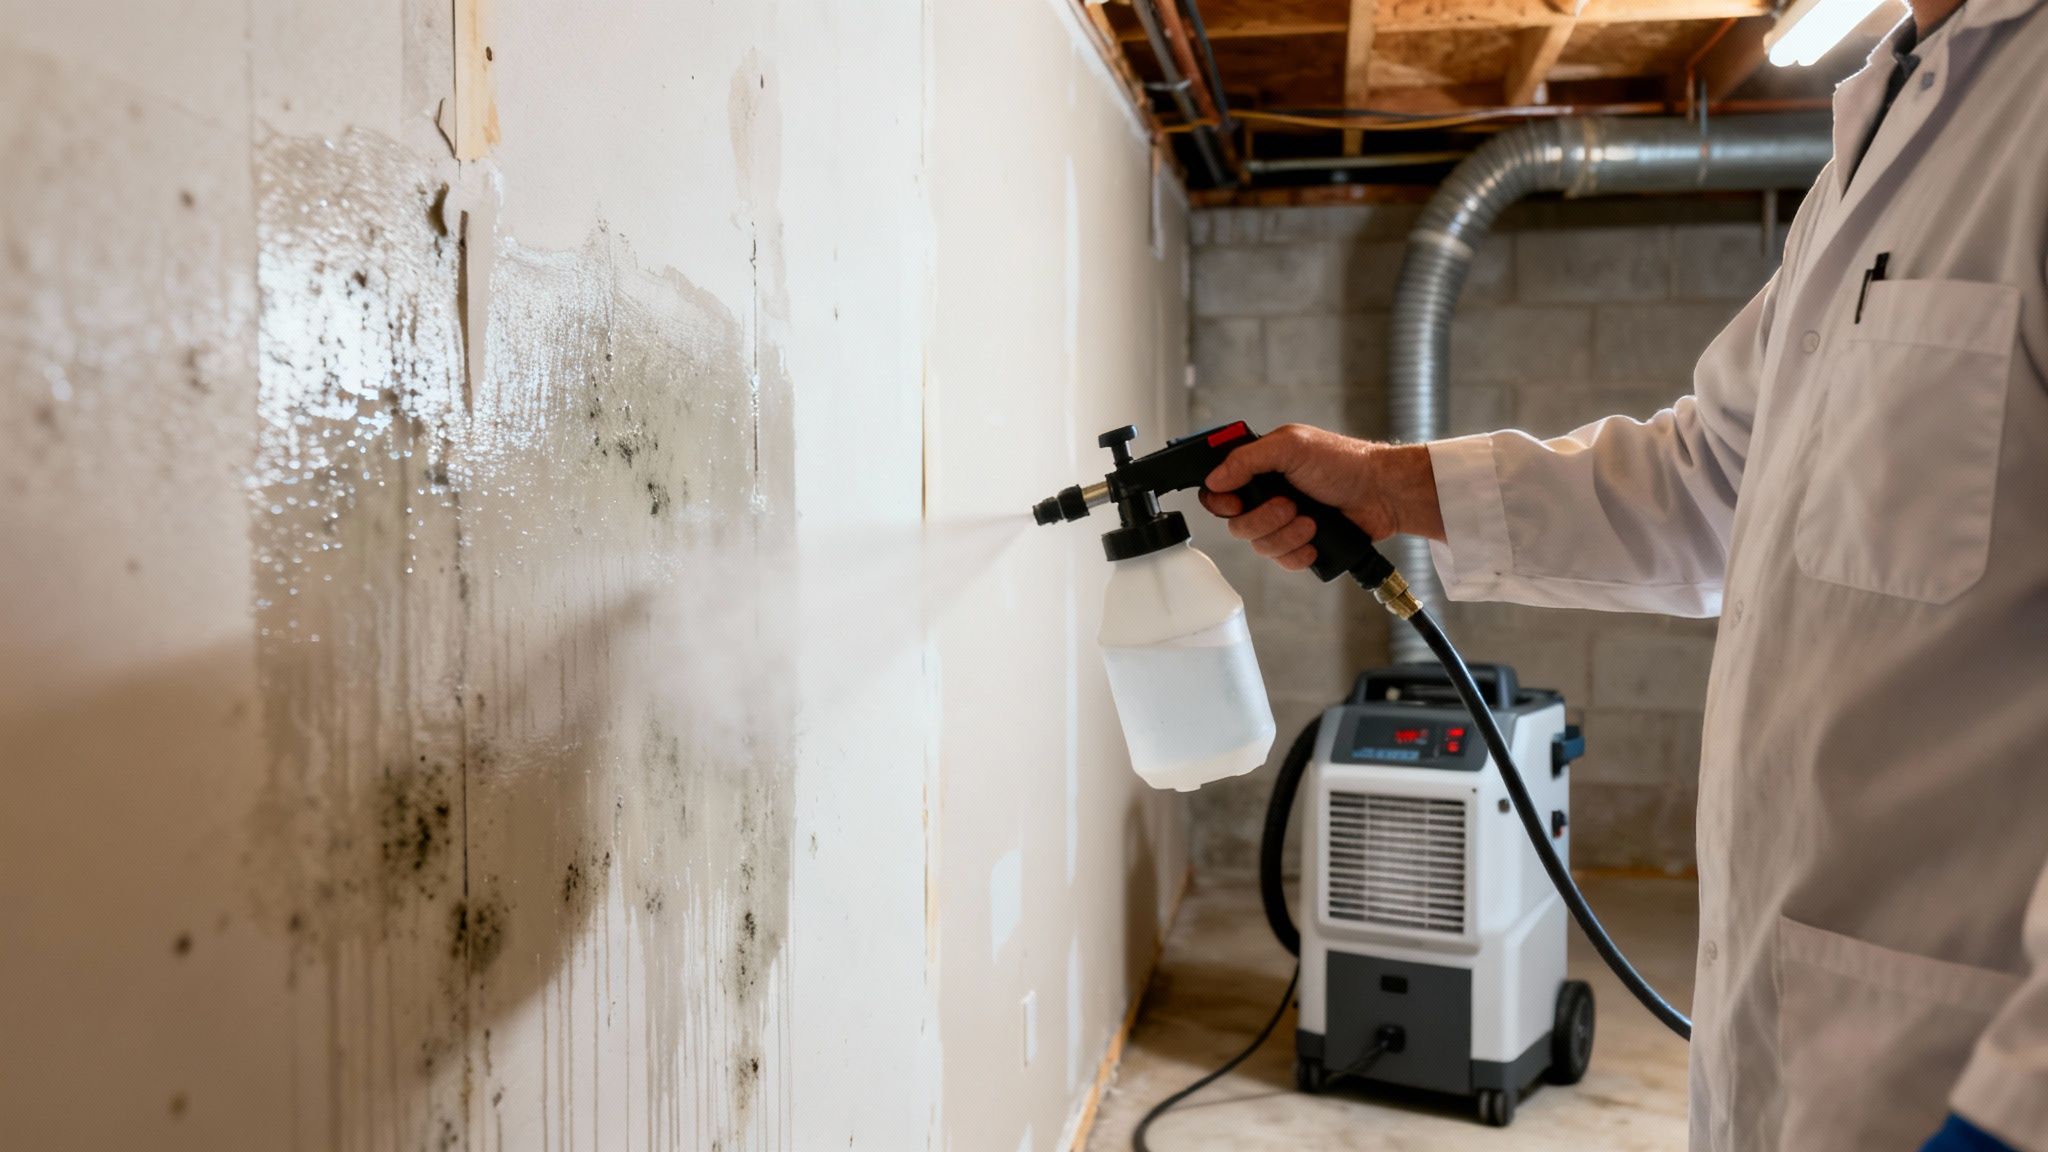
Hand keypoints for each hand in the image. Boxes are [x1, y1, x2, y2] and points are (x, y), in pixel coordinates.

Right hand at [1197, 424, 1444, 571]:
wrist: (1381, 493)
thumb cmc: (1343, 462)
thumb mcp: (1291, 446)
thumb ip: (1247, 458)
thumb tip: (1215, 478)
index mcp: (1260, 468)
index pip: (1218, 490)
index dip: (1220, 501)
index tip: (1235, 503)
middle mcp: (1267, 496)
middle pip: (1235, 524)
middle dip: (1264, 519)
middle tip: (1289, 505)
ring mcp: (1283, 522)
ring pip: (1259, 545)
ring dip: (1286, 535)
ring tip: (1311, 521)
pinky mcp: (1300, 544)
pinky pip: (1281, 561)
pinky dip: (1298, 553)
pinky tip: (1315, 541)